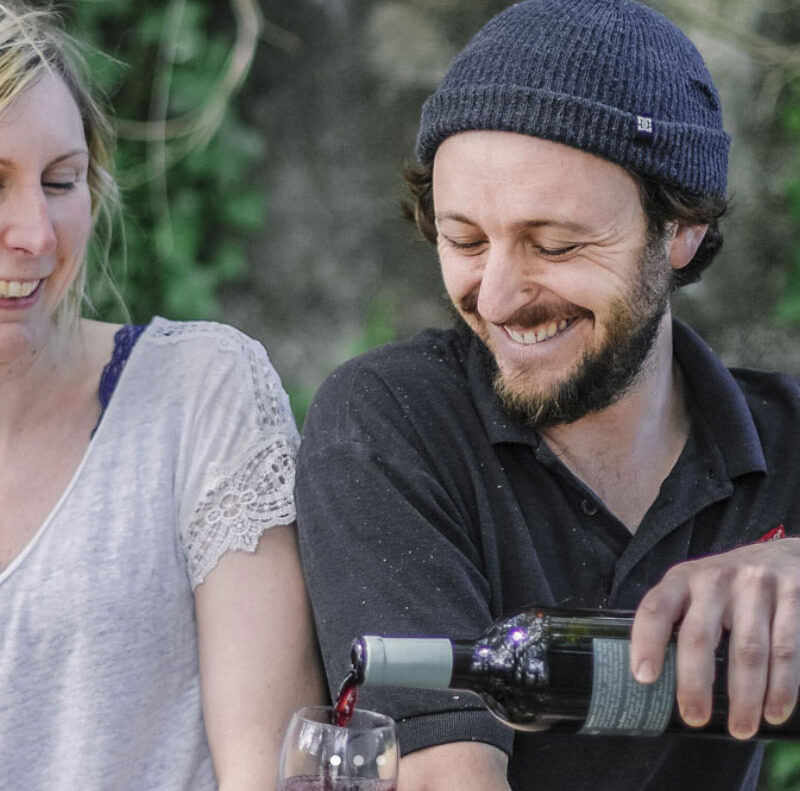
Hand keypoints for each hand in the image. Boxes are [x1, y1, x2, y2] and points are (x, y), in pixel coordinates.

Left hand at [629, 537, 799, 738]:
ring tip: (741, 728)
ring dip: (744, 696)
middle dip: (695, 683)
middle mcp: (715, 578)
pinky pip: (786, 649)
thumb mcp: (699, 589)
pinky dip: (782, 687)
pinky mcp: (792, 595)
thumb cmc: (731, 584)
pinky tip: (775, 711)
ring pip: (747, 650)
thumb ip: (682, 620)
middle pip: (699, 636)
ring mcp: (755, 585)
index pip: (656, 608)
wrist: (788, 555)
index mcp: (683, 578)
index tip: (644, 678)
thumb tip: (659, 679)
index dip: (646, 642)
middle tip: (694, 718)